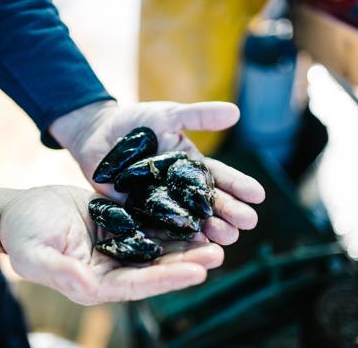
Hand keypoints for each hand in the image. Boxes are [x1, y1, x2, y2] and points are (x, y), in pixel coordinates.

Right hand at [0, 185, 222, 304]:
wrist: (22, 209)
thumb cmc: (24, 234)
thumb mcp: (35, 254)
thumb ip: (60, 271)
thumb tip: (86, 285)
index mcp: (96, 282)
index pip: (138, 284)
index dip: (167, 278)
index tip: (197, 273)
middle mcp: (114, 267)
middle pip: (157, 266)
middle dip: (187, 261)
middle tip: (218, 253)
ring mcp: (120, 244)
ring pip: (159, 245)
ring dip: (187, 241)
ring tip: (216, 235)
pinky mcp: (122, 222)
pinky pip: (150, 221)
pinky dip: (171, 219)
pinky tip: (193, 213)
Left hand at [50, 101, 264, 245]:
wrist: (97, 132)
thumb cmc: (136, 121)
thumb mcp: (169, 115)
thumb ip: (199, 116)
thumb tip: (236, 112)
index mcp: (193, 166)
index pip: (221, 178)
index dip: (240, 186)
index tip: (259, 195)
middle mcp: (181, 189)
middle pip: (210, 203)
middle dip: (231, 212)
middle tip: (249, 223)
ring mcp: (162, 203)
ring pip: (190, 219)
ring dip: (211, 229)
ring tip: (229, 238)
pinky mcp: (139, 213)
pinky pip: (159, 226)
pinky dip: (176, 236)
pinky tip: (192, 245)